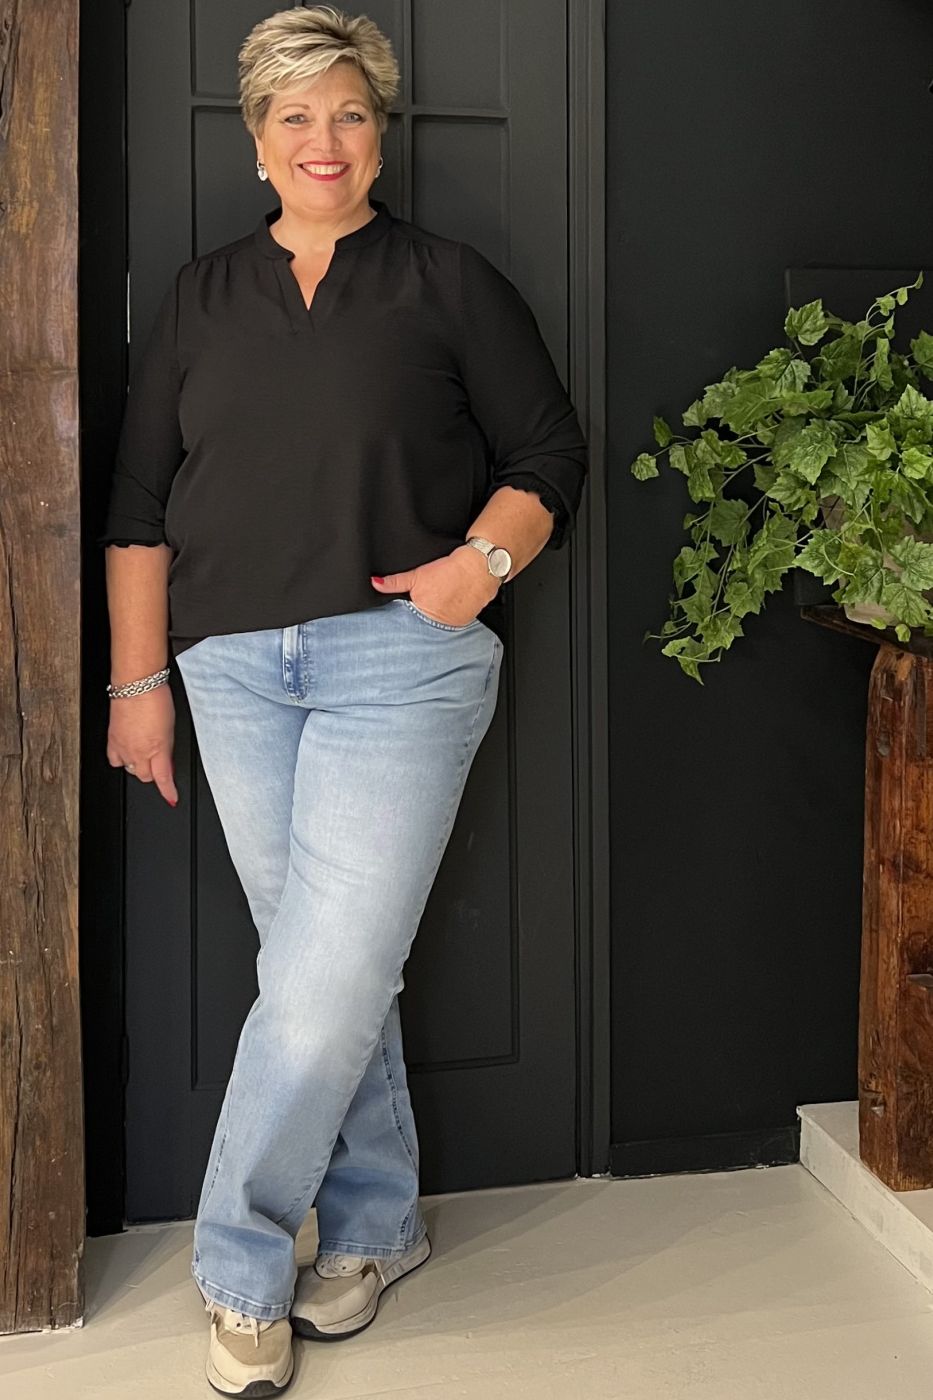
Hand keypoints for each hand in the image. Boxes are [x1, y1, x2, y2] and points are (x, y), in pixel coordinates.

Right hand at [106, 683, 178, 806]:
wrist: (136, 685)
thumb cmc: (157, 700)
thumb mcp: (171, 728)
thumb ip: (168, 751)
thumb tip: (167, 766)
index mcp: (157, 750)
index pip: (162, 779)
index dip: (168, 792)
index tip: (172, 798)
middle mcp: (138, 752)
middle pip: (145, 777)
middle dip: (154, 774)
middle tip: (159, 763)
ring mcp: (123, 747)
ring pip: (130, 769)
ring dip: (138, 766)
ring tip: (144, 753)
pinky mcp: (112, 740)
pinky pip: (115, 760)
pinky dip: (122, 759)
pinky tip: (128, 751)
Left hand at [371, 546, 500, 626]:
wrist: (479, 566)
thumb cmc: (450, 570)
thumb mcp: (417, 575)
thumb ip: (394, 582)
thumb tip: (375, 583)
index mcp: (426, 615)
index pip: (410, 624)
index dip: (408, 618)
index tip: (409, 615)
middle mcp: (442, 624)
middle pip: (426, 626)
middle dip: (424, 618)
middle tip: (431, 601)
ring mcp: (456, 624)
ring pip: (442, 625)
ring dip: (440, 617)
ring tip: (444, 600)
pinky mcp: (468, 620)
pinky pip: (456, 621)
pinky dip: (453, 614)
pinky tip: (454, 603)